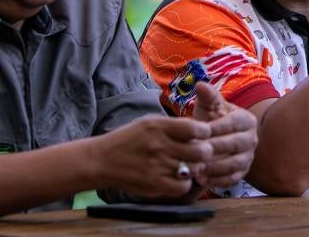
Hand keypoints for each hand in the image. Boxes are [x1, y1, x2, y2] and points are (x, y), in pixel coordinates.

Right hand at [90, 114, 213, 198]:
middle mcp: (159, 145)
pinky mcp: (154, 184)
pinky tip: (179, 178)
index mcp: (159, 126)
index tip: (203, 135)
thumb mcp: (149, 122)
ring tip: (190, 165)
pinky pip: (183, 186)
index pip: (196, 128)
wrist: (102, 160)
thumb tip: (200, 129)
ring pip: (194, 169)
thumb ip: (174, 125)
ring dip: (196, 167)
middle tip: (201, 153)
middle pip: (201, 151)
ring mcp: (157, 166)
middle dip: (205, 152)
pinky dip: (185, 183)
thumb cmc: (129, 139)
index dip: (205, 132)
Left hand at [192, 82, 257, 186]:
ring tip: (196, 168)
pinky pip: (232, 179)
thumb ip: (207, 96)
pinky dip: (217, 181)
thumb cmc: (210, 119)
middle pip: (234, 144)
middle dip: (214, 148)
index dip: (216, 127)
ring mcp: (249, 157)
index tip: (198, 131)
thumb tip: (200, 85)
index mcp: (246, 120)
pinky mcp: (242, 173)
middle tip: (195, 152)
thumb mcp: (208, 106)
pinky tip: (201, 179)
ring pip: (234, 164)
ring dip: (215, 167)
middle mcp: (252, 139)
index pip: (233, 123)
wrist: (213, 139)